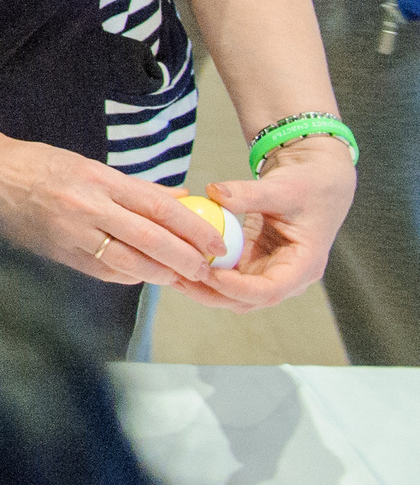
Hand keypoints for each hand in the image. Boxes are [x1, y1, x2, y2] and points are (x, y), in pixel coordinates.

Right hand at [0, 137, 219, 287]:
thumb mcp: (90, 165)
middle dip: (184, 257)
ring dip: (160, 273)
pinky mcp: (59, 253)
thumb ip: (135, 187)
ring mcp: (71, 233)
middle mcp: (87, 206)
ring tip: (180, 277)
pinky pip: (103, 270)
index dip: (192, 226)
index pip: (157, 206)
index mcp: (98, 179)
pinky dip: (128, 275)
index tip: (214, 241)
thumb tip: (180, 200)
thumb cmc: (40, 165)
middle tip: (206, 268)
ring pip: (128, 261)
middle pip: (149, 238)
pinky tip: (142, 274)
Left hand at [169, 138, 355, 311]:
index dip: (236, 287)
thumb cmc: (305, 186)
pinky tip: (177, 258)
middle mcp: (286, 277)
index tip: (206, 274)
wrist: (315, 185)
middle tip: (176, 275)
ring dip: (202, 286)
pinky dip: (204, 271)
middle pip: (246, 300)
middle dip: (210, 292)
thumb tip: (213, 192)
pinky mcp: (253, 264)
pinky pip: (226, 276)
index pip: (269, 290)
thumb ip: (249, 193)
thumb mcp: (281, 188)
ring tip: (169, 270)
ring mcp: (268, 273)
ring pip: (232, 294)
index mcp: (303, 266)